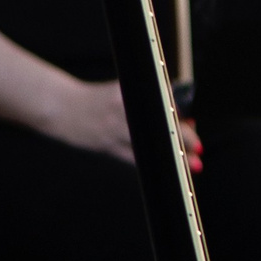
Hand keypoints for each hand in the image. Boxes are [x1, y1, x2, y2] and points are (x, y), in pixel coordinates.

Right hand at [41, 76, 204, 169]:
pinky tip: (164, 168)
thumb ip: (151, 101)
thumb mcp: (124, 92)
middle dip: (183, 140)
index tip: (194, 127)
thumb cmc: (98, 99)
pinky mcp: (106, 146)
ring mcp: (113, 129)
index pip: (163, 105)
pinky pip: (134, 158)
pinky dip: (152, 162)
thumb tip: (183, 118)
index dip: (180, 120)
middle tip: (199, 150)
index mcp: (130, 92)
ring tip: (191, 164)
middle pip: (159, 127)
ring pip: (150, 146)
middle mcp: (123, 109)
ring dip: (172, 156)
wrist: (62, 107)